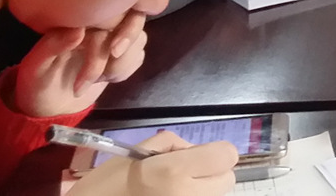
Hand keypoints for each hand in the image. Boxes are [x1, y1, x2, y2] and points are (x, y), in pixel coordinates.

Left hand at [11, 10, 147, 116]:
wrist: (49, 105)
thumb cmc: (38, 82)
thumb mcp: (37, 65)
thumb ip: (54, 45)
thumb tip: (80, 31)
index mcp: (78, 18)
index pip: (111, 12)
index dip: (121, 29)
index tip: (114, 51)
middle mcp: (98, 23)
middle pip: (133, 21)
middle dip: (127, 48)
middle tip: (109, 75)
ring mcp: (111, 37)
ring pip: (139, 40)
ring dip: (122, 64)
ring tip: (100, 80)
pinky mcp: (119, 54)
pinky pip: (137, 56)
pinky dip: (125, 70)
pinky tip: (107, 79)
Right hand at [67, 131, 238, 195]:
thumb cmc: (108, 183)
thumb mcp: (140, 152)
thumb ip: (174, 145)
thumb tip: (196, 150)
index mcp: (174, 171)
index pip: (227, 155)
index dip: (215, 152)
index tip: (199, 154)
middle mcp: (188, 194)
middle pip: (227, 179)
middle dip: (212, 172)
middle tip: (186, 172)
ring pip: (217, 195)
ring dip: (205, 189)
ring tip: (176, 187)